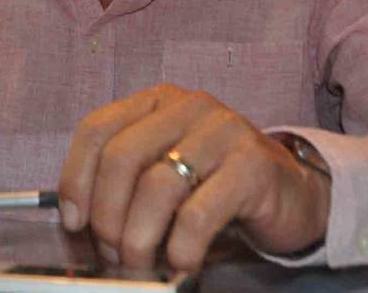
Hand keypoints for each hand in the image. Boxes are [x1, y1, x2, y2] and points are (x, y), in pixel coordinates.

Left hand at [57, 85, 330, 270]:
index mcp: (158, 101)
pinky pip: (198, 214)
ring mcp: (224, 131)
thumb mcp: (166, 171)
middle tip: (112, 254)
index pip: (97, 129)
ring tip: (141, 264)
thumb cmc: (216, 186)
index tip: (75, 222)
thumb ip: (126, 181)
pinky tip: (180, 263)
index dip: (76, 179)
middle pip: (121, 158)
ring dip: (139, 238)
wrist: (292, 195)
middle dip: (107, 217)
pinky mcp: (253, 166)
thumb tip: (77, 220)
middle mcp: (189, 106)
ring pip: (157, 186)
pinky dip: (180, 248)